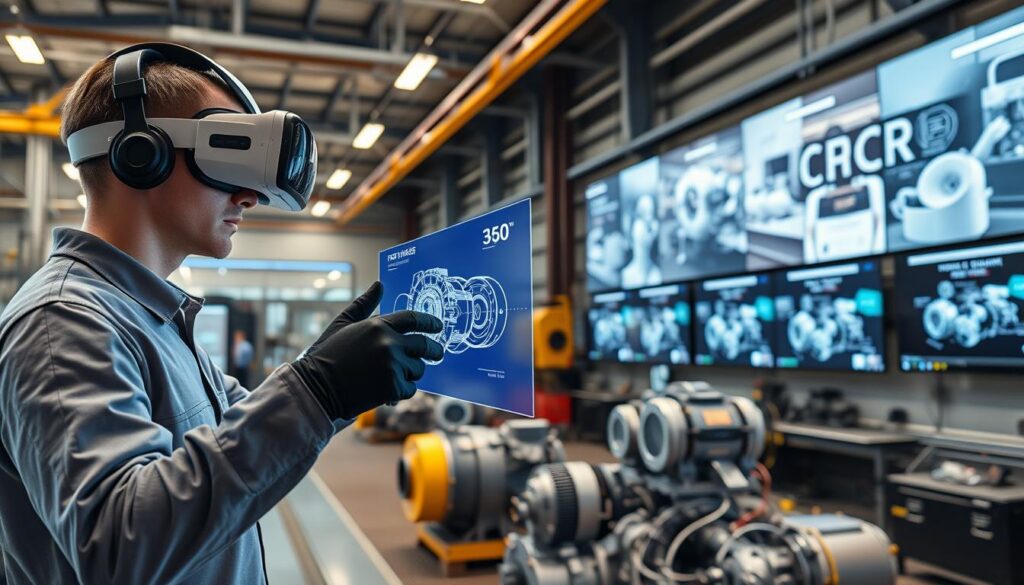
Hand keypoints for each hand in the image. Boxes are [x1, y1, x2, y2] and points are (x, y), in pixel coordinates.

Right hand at [291, 282, 443, 420]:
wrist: (317, 389)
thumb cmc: (327, 355)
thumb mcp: (342, 324)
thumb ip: (363, 304)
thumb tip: (379, 284)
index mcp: (378, 325)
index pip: (413, 319)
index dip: (430, 322)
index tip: (438, 326)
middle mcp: (388, 343)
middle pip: (425, 345)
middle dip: (434, 350)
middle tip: (437, 353)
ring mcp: (392, 365)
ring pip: (419, 369)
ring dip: (411, 374)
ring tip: (393, 376)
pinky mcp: (392, 387)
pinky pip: (410, 388)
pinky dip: (402, 391)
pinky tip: (387, 392)